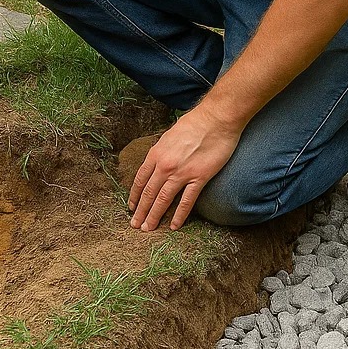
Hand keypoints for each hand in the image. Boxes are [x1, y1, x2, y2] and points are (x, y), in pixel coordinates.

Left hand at [128, 110, 240, 231]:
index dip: (135, 196)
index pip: (140, 180)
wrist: (216, 119)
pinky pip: (186, 201)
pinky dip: (179, 215)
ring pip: (163, 199)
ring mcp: (182, 173)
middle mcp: (165, 165)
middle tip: (135, 225)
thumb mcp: (169, 136)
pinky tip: (174, 226)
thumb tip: (157, 163)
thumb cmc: (194, 123)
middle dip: (140, 211)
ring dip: (154, 216)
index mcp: (156, 154)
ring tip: (148, 229)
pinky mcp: (199, 177)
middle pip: (149, 193)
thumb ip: (161, 152)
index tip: (131, 207)